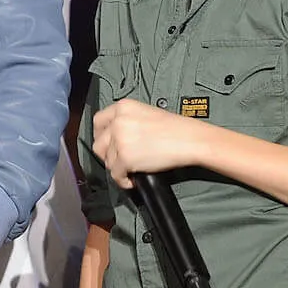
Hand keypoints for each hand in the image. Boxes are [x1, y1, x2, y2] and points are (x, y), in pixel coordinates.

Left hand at [91, 98, 206, 188]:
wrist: (189, 139)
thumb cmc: (175, 128)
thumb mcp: (146, 113)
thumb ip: (128, 121)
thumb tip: (116, 138)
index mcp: (123, 107)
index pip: (98, 122)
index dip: (101, 136)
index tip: (107, 144)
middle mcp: (118, 121)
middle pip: (99, 143)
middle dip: (107, 155)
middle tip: (118, 160)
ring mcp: (120, 139)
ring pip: (108, 161)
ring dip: (117, 168)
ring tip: (130, 169)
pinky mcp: (125, 157)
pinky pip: (116, 174)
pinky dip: (123, 180)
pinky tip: (133, 179)